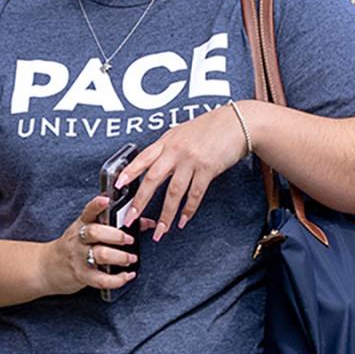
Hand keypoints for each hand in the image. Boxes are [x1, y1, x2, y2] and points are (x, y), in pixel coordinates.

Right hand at [42, 194, 136, 296]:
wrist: (47, 267)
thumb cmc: (74, 248)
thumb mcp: (88, 232)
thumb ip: (114, 226)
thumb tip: (145, 222)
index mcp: (81, 225)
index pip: (88, 212)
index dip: (96, 206)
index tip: (106, 200)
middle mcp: (78, 240)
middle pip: (95, 232)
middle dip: (116, 235)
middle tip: (129, 240)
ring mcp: (79, 258)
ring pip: (100, 255)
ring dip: (120, 257)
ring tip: (131, 259)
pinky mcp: (82, 276)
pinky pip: (101, 279)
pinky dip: (117, 279)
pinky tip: (127, 276)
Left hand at [115, 103, 252, 240]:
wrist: (237, 123)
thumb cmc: (212, 127)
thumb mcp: (184, 133)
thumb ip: (169, 148)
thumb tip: (156, 163)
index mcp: (167, 141)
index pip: (142, 158)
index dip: (129, 173)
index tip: (117, 187)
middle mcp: (176, 151)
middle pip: (152, 179)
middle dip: (140, 201)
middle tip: (130, 219)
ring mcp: (191, 161)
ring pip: (174, 192)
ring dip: (166, 214)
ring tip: (161, 230)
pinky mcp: (208, 169)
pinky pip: (195, 194)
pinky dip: (189, 209)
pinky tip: (183, 220)